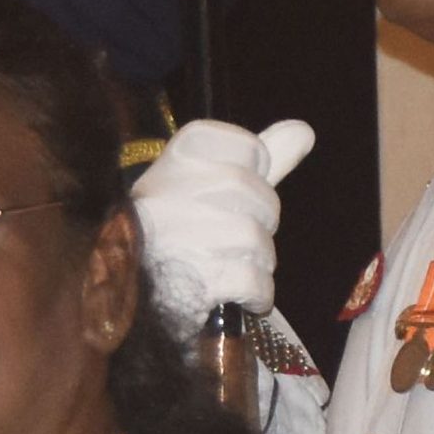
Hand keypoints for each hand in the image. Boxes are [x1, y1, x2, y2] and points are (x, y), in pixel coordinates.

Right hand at [131, 117, 314, 320]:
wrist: (129, 303)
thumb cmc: (171, 238)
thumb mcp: (204, 190)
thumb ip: (256, 162)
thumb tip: (304, 129)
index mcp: (170, 165)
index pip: (244, 146)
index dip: (253, 169)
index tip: (233, 191)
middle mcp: (168, 197)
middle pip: (258, 196)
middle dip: (259, 223)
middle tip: (231, 238)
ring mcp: (179, 239)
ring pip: (257, 240)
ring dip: (256, 262)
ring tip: (228, 268)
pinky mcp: (193, 282)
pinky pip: (253, 281)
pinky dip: (256, 294)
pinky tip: (239, 296)